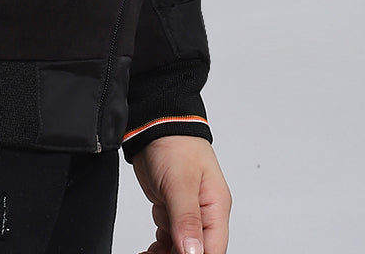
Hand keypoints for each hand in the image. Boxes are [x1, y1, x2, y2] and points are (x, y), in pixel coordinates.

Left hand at [132, 136, 230, 253]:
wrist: (154, 124)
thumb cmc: (175, 143)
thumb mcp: (180, 182)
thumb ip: (187, 218)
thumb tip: (193, 252)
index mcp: (215, 207)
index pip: (213, 249)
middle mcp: (205, 213)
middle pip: (195, 251)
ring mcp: (188, 213)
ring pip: (180, 248)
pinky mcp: (172, 210)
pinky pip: (169, 239)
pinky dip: (158, 248)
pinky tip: (148, 251)